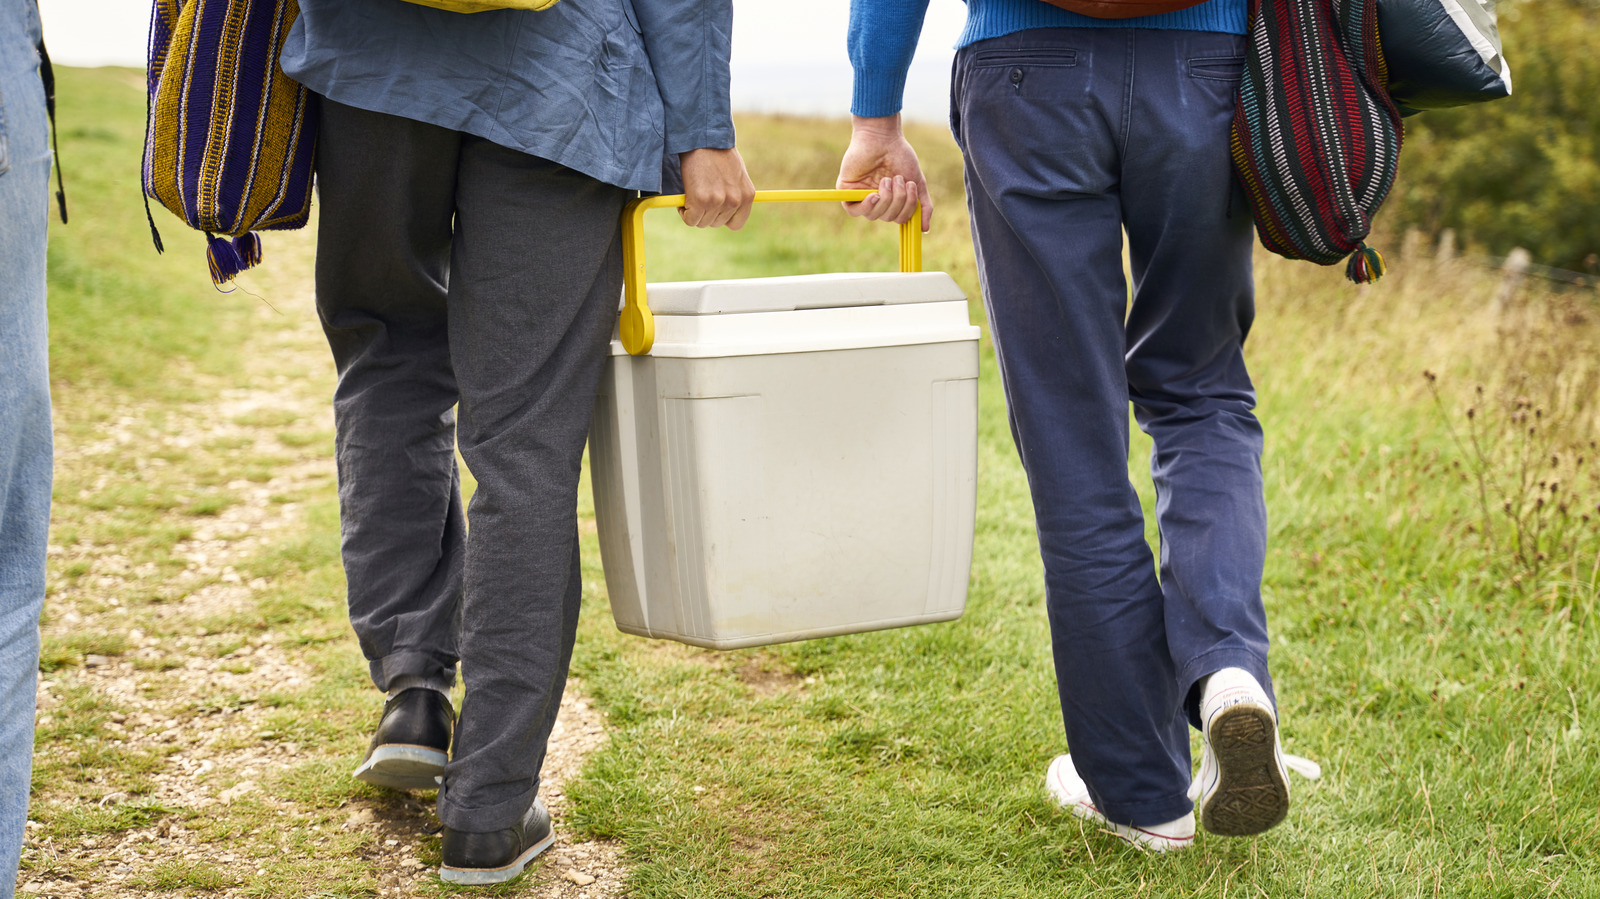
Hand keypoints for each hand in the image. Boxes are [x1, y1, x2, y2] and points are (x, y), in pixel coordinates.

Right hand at [678, 147, 756, 229]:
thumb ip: (734, 193)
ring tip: (692, 194)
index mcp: (747, 195)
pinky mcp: (700, 200)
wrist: (702, 138)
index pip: (736, 224)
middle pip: (716, 223)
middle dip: (706, 213)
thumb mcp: (736, 174)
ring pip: (702, 222)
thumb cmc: (717, 152)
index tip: (714, 211)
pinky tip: (683, 199)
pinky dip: (683, 212)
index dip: (722, 218)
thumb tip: (725, 210)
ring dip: (694, 212)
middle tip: (699, 197)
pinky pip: (690, 219)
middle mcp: (734, 201)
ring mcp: (718, 202)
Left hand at [836, 114, 932, 232]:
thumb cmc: (900, 156)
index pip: (899, 218)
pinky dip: (867, 206)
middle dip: (898, 201)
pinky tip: (874, 195)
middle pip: (888, 217)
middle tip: (899, 180)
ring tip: (888, 180)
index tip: (913, 191)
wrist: (883, 138)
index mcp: (892, 200)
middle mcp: (877, 200)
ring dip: (886, 199)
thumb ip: (923, 205)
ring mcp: (861, 196)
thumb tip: (925, 229)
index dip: (907, 210)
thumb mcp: (917, 182)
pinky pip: (854, 211)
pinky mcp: (847, 191)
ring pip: (873, 215)